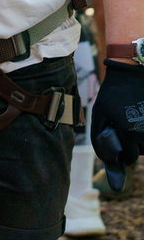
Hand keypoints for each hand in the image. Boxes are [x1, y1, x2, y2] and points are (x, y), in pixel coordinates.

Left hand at [91, 60, 143, 190]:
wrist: (133, 70)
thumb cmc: (114, 92)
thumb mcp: (100, 112)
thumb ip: (100, 139)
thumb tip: (110, 168)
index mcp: (129, 131)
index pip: (128, 158)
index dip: (122, 151)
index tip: (119, 137)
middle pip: (141, 153)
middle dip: (134, 144)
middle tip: (127, 123)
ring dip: (142, 137)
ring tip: (135, 116)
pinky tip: (141, 115)